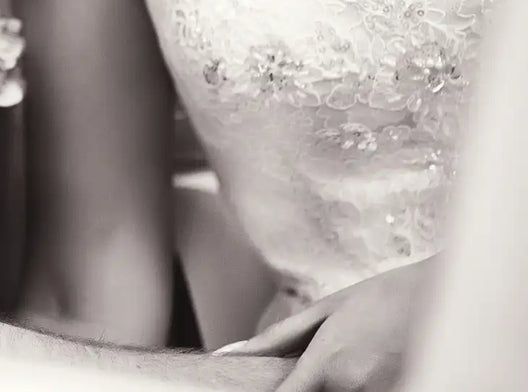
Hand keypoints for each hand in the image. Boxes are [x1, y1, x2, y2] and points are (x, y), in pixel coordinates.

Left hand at [216, 258, 433, 391]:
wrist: (445, 300)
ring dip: (335, 383)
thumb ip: (277, 338)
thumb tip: (234, 353)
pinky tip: (369, 362)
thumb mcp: (326, 309)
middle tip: (322, 355)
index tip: (256, 387)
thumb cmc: (383, 298)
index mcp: (326, 368)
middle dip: (306, 383)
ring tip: (353, 353)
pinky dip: (358, 385)